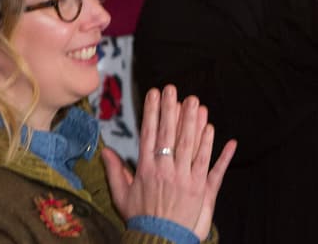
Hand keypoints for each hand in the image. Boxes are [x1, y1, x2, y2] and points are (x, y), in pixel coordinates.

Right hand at [105, 86, 235, 238]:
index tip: (154, 94)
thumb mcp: (122, 195)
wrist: (159, 239)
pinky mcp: (199, 187)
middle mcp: (165, 170)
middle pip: (170, 133)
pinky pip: (206, 161)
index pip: (149, 134)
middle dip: (172, 109)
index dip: (152, 112)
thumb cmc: (141, 217)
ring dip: (193, 121)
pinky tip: (212, 128)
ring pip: (190, 143)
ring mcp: (184, 177)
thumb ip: (114, 171)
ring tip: (195, 101)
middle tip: (174, 89)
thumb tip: (105, 151)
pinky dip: (210, 144)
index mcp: (145, 170)